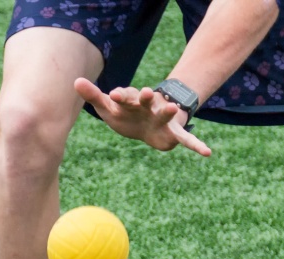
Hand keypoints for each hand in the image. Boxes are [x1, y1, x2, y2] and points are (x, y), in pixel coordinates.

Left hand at [74, 80, 211, 156]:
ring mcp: (162, 118)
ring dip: (170, 111)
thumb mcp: (108, 107)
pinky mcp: (173, 133)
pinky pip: (186, 139)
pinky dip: (196, 145)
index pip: (124, 97)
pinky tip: (208, 152)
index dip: (120, 96)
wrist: (148, 126)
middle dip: (146, 97)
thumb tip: (75, 80)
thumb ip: (94, 95)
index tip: (114, 95)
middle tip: (146, 92)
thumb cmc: (126, 114)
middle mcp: (148, 106)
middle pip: (145, 101)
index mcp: (131, 101)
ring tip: (175, 109)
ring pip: (166, 114)